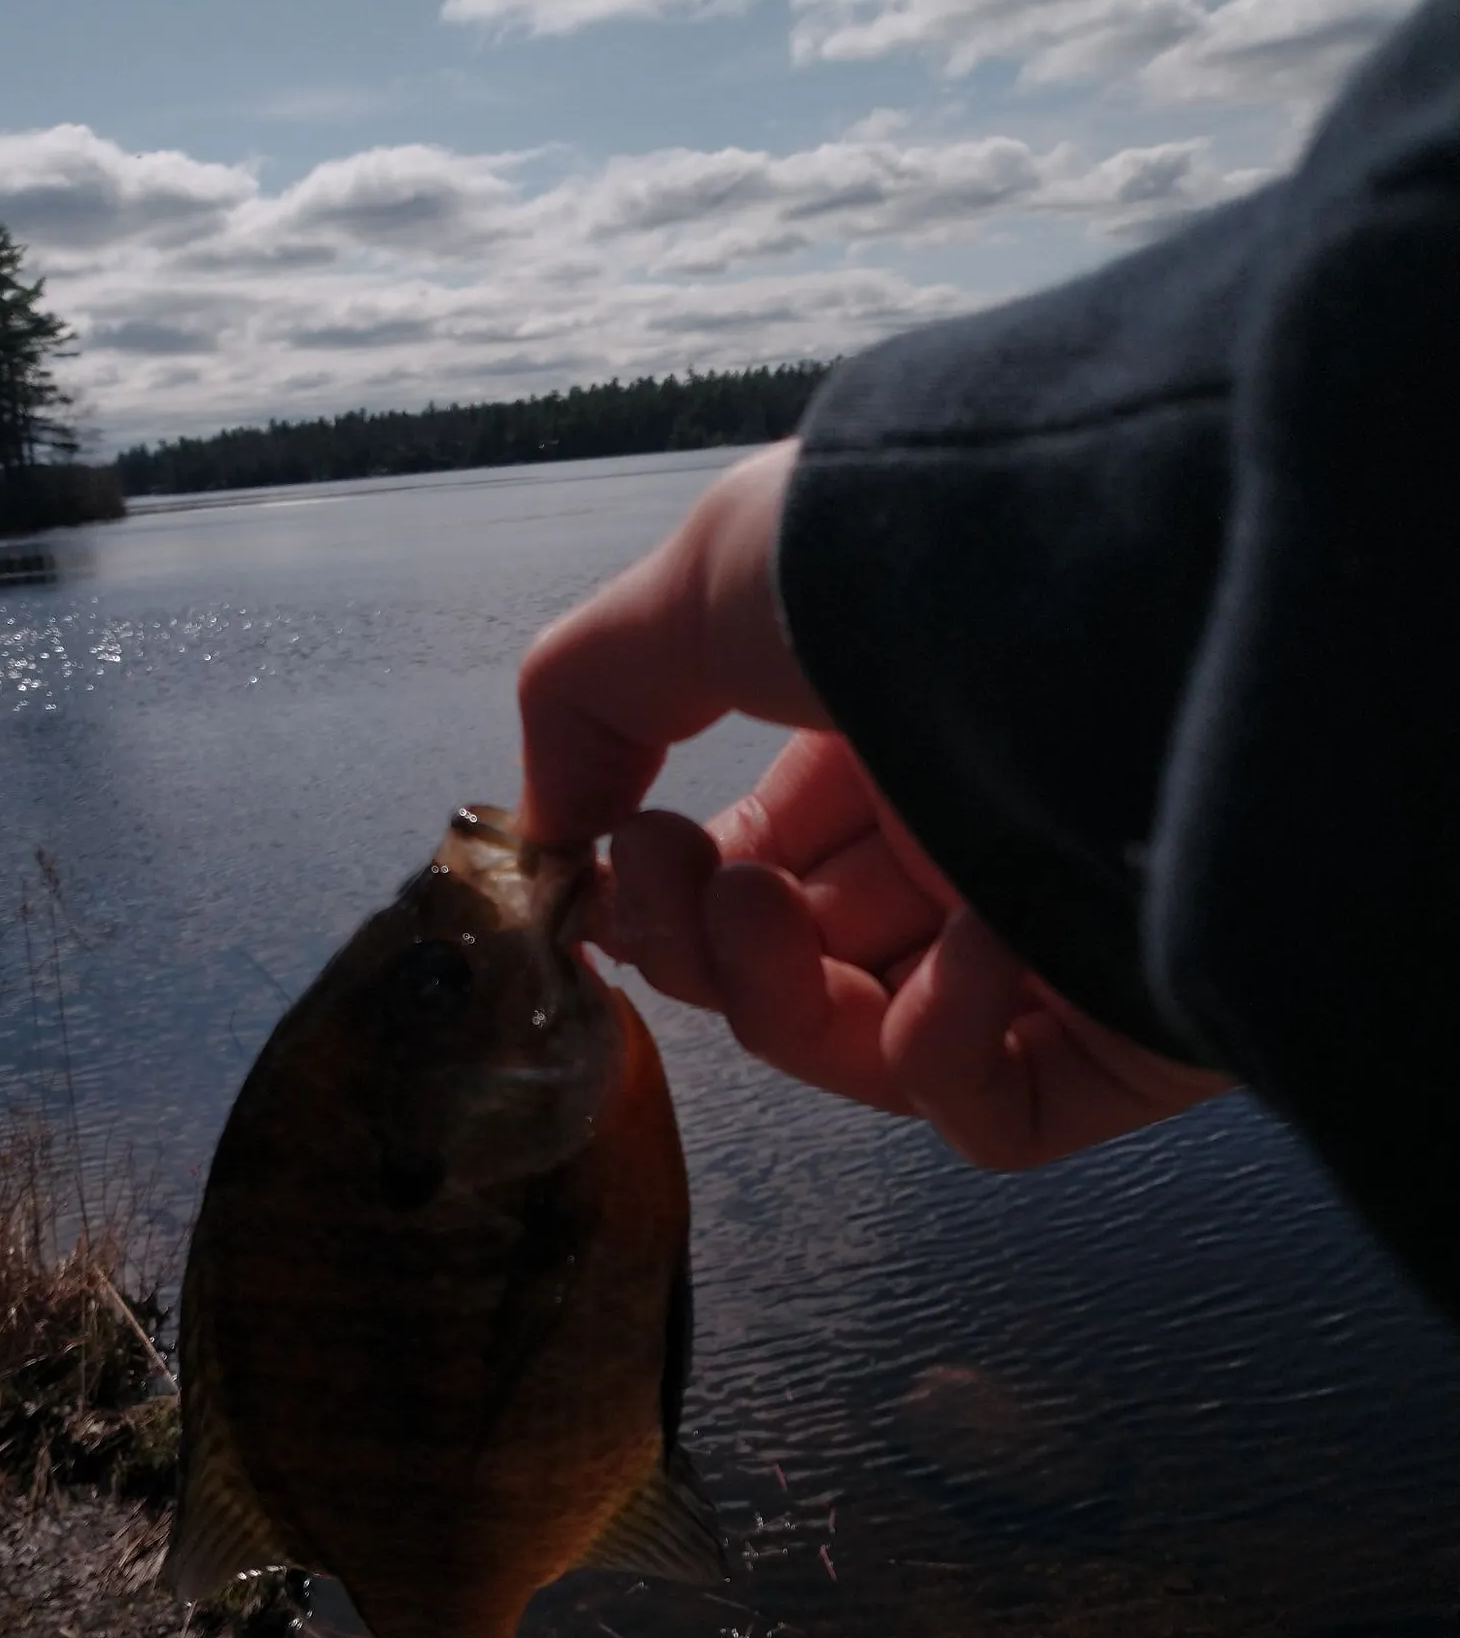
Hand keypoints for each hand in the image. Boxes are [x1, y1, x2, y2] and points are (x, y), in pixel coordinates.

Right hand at [518, 442, 1230, 1167]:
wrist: (1118, 575)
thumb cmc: (906, 559)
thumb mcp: (706, 578)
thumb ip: (587, 695)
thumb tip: (545, 827)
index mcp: (885, 745)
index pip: (756, 866)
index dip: (665, 886)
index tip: (612, 856)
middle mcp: (964, 840)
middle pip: (793, 966)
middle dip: (701, 941)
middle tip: (683, 880)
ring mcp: (1042, 941)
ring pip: (868, 1050)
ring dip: (782, 1000)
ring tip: (766, 914)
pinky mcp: (1126, 1033)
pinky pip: (1001, 1113)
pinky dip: (943, 1059)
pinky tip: (977, 953)